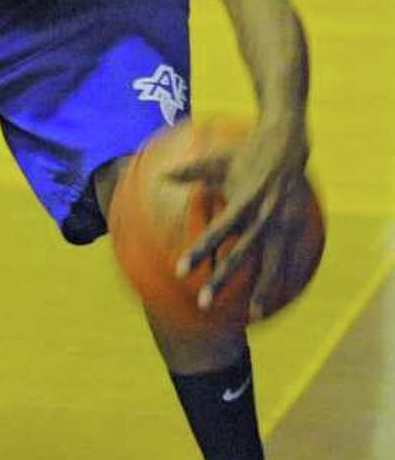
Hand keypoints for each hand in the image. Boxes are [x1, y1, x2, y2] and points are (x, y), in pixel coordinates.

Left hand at [172, 122, 309, 318]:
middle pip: (240, 256)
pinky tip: (280, 298)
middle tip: (203, 303)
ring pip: (271, 264)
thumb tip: (161, 175)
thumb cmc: (246, 152)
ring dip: (262, 290)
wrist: (289, 144)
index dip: (199, 251)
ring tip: (253, 316)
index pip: (216, 232)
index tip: (181, 271)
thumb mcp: (217, 159)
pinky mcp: (298, 228)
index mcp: (242, 202)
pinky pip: (291, 259)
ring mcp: (282, 225)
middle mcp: (262, 218)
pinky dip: (285, 279)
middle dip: (222, 280)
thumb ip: (190, 171)